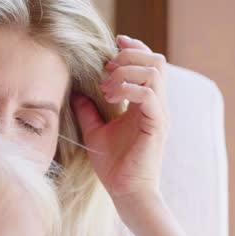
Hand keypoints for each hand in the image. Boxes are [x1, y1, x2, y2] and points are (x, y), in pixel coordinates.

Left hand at [70, 34, 170, 204]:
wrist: (126, 193)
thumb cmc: (114, 167)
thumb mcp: (95, 131)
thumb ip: (88, 110)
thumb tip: (75, 91)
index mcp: (147, 103)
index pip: (150, 63)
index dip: (134, 47)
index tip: (114, 42)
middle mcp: (157, 105)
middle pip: (156, 61)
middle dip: (130, 55)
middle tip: (107, 68)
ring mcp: (159, 114)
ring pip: (154, 72)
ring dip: (126, 72)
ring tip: (106, 86)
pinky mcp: (157, 125)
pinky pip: (150, 95)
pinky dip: (128, 89)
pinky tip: (110, 97)